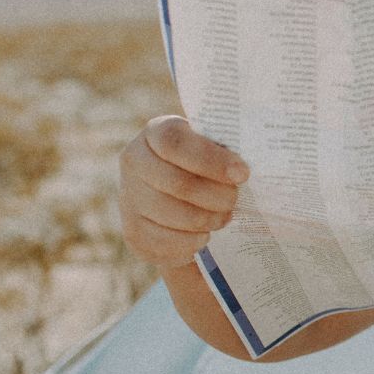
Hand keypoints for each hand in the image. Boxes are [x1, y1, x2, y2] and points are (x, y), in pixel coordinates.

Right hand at [118, 115, 249, 267]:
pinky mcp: (133, 231)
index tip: (242, 174)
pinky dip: (193, 241)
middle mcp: (134, 161)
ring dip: (207, 220)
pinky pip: (167, 241)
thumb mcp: (214, 146)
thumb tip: (244, 170)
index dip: (211, 160)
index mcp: (157, 131)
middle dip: (216, 196)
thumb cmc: (207, 163)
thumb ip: (228, 148)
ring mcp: (129, 197)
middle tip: (234, 200)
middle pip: (178, 183)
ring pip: (174, 215)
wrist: (179, 193)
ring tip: (224, 217)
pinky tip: (204, 234)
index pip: (175, 143)